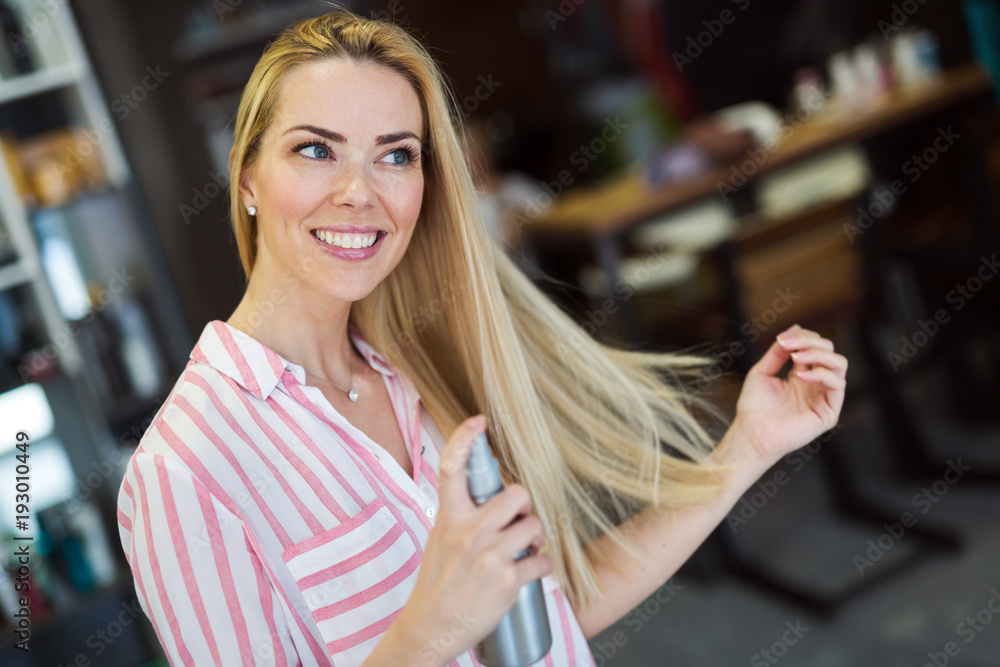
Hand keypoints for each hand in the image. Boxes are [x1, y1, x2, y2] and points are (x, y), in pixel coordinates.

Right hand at [393, 415, 552, 666]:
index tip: (478, 421)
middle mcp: (469, 532)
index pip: (451, 469)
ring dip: (535, 537)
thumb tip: (488, 496)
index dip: (463, 439)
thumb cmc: (437, 582)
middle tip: (518, 520)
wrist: (430, 627)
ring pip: (534, 526)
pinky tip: (530, 570)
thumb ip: (461, 516)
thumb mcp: (440, 539)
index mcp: (448, 518)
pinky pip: (542, 561)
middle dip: (524, 506)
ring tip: (523, 548)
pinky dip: (541, 565)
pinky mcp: (507, 580)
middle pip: (516, 494)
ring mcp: (489, 556)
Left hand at [731, 324, 846, 466]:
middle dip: (811, 342)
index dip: (803, 338)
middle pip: (829, 352)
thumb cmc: (754, 407)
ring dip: (819, 354)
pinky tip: (801, 375)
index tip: (783, 338)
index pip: (815, 347)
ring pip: (839, 365)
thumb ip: (778, 352)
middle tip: (790, 345)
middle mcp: (816, 384)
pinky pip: (838, 385)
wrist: (751, 433)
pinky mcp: (829, 412)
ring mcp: (824, 398)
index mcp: (802, 375)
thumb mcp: (762, 371)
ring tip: (796, 357)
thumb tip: (795, 328)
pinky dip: (822, 374)